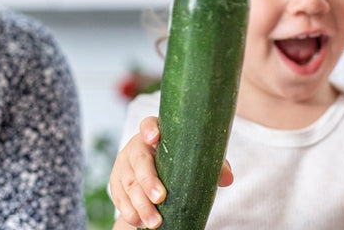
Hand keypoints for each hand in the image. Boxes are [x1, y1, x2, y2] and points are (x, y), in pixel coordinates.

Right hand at [109, 116, 233, 228]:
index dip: (149, 129)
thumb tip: (227, 178)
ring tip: (155, 222)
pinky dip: (129, 210)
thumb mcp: (197, 161)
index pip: (149, 124)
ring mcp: (124, 163)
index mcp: (156, 133)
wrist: (159, 177)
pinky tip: (139, 221)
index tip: (154, 138)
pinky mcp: (116, 181)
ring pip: (128, 183)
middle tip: (161, 198)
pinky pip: (119, 196)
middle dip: (148, 180)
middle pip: (139, 160)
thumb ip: (213, 166)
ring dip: (140, 204)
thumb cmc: (183, 163)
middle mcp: (137, 146)